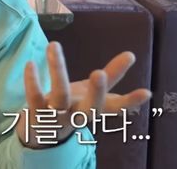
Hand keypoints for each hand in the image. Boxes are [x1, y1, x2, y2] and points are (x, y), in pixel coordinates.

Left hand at [17, 42, 150, 147]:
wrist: (42, 131)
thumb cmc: (72, 106)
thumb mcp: (92, 92)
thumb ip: (111, 75)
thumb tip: (132, 55)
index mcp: (93, 109)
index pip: (114, 107)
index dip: (130, 102)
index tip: (146, 92)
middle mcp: (77, 114)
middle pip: (89, 107)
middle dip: (96, 92)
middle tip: (99, 73)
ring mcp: (57, 115)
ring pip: (60, 95)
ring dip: (57, 70)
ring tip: (54, 45)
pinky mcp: (36, 111)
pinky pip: (34, 97)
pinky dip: (32, 81)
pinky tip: (31, 63)